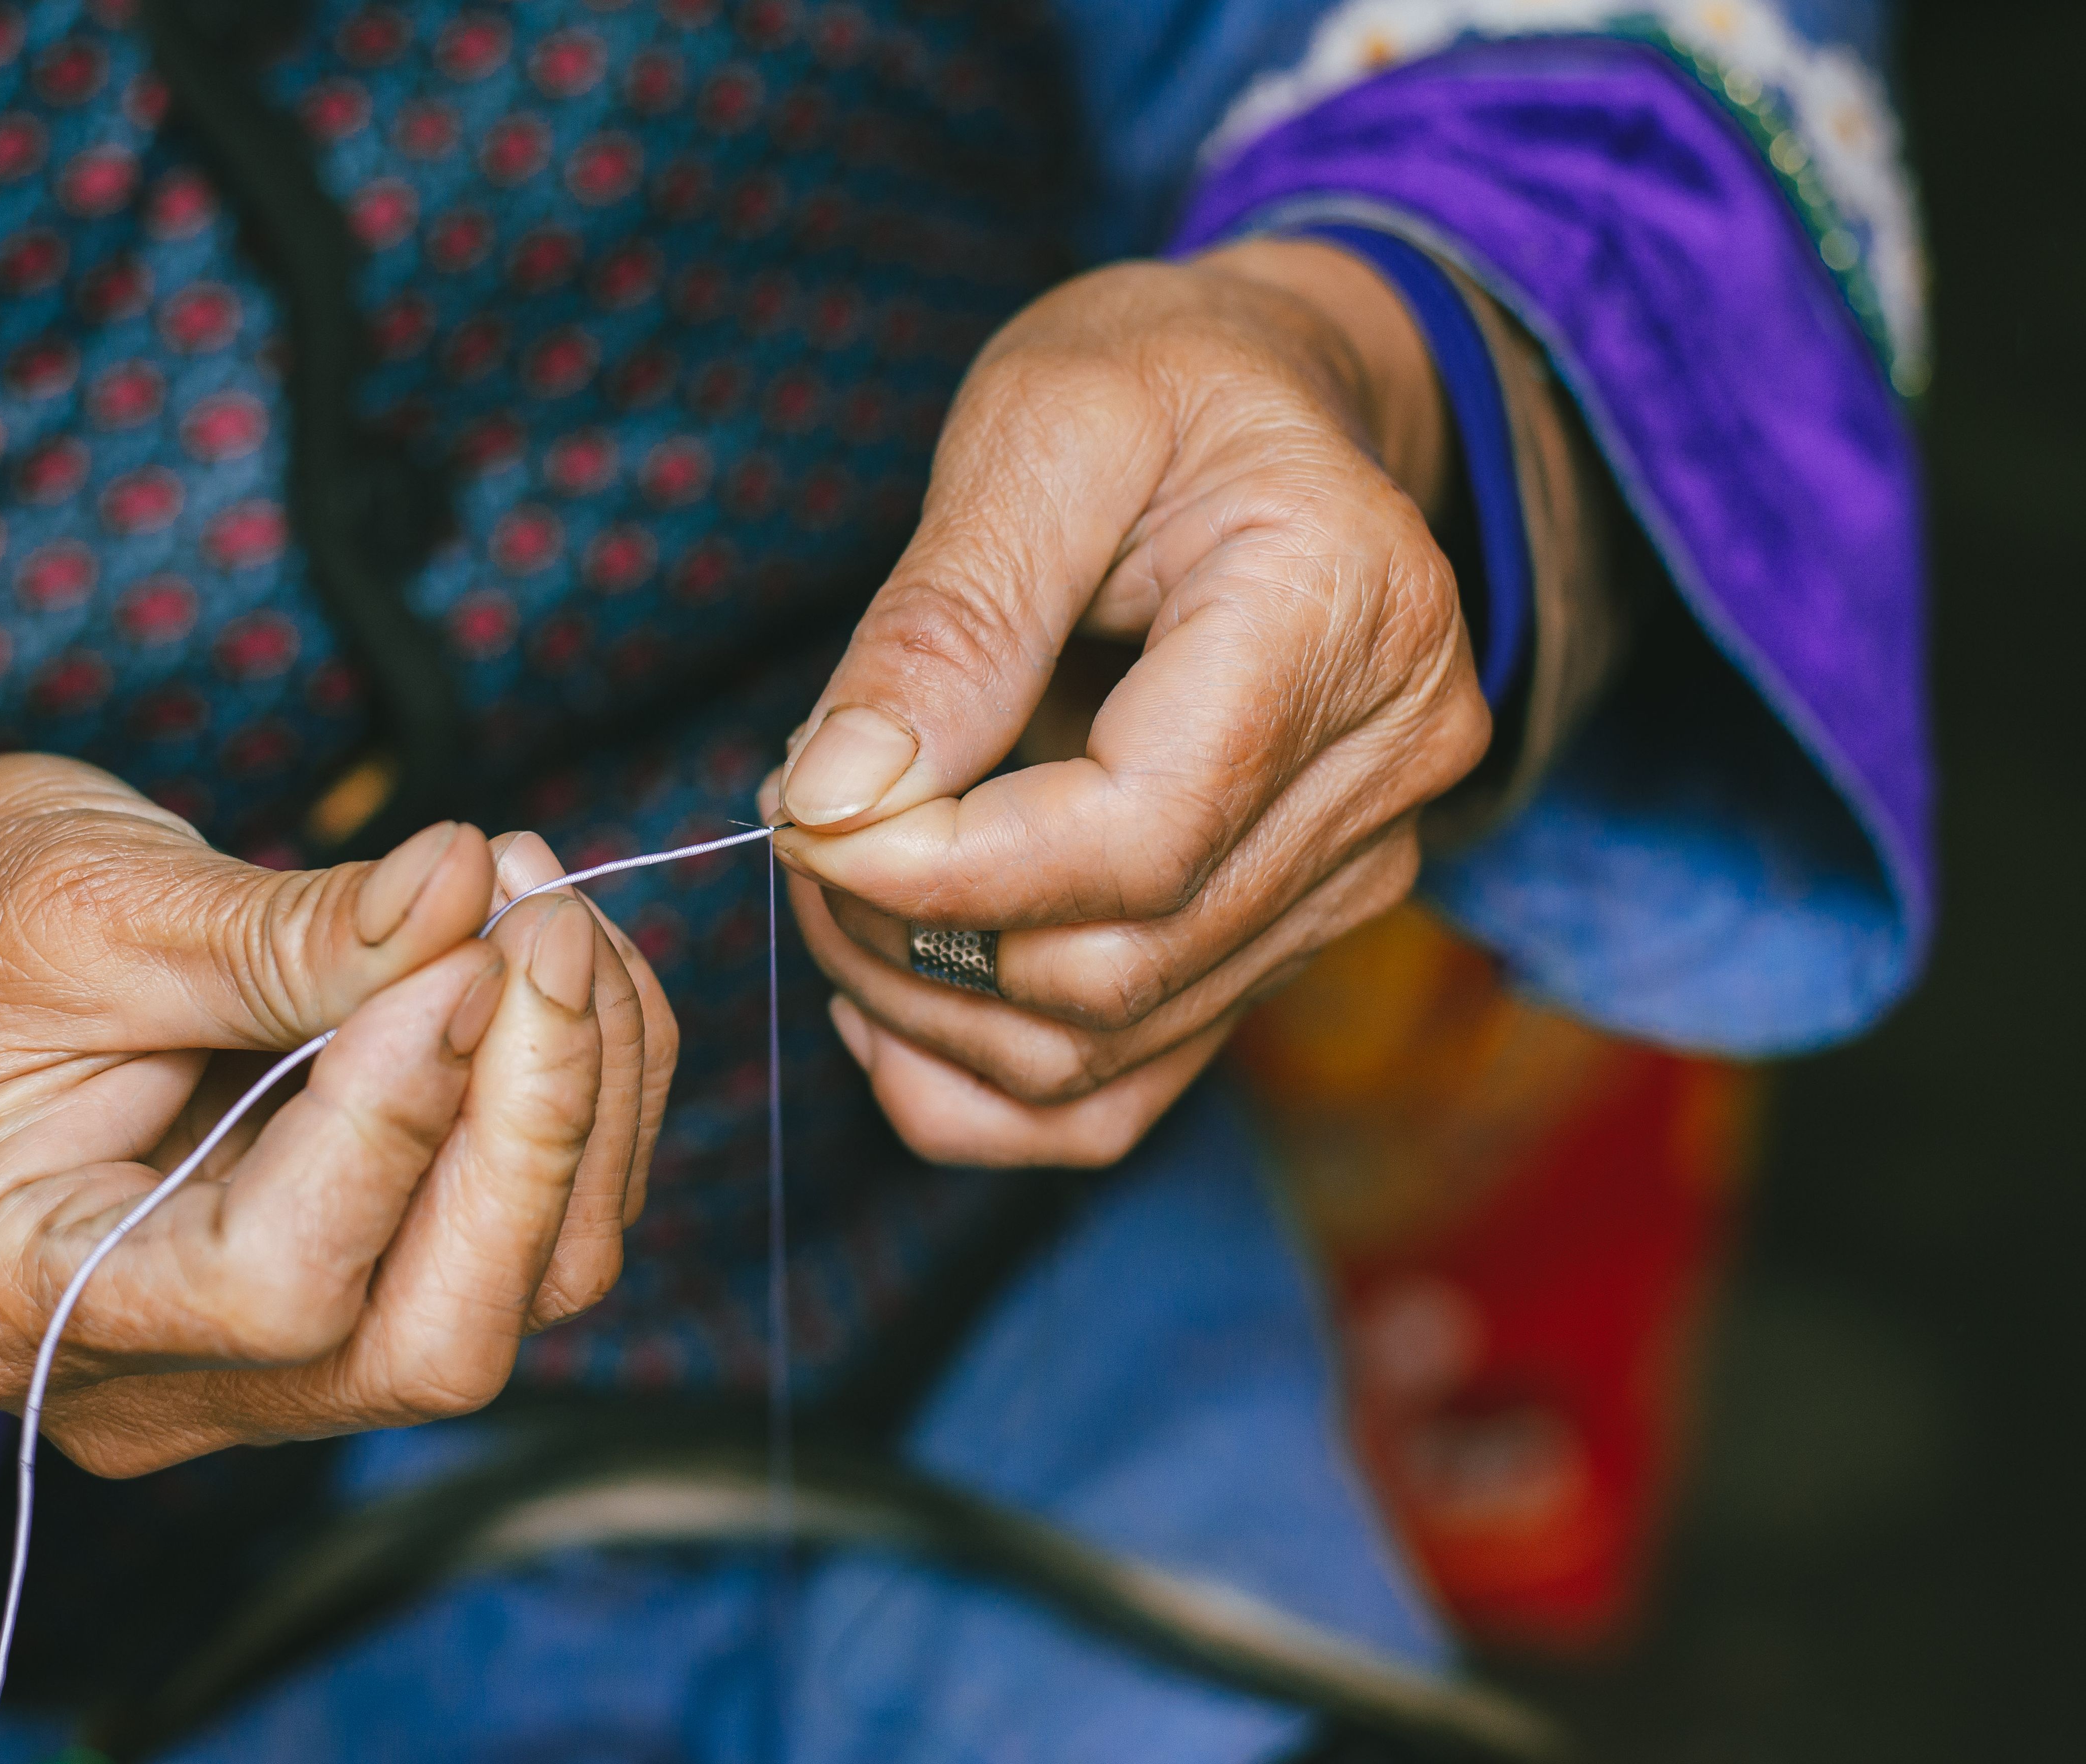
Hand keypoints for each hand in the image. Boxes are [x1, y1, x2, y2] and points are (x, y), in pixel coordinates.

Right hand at [0, 755, 667, 1473]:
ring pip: (508, 1296)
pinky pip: (517, 1244)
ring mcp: (251, 1369)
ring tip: (543, 907)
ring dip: (579, 1101)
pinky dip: (572, 1104)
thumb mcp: (93, 901)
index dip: (400, 1115)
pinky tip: (547, 963)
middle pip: (427, 1344)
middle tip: (545, 924)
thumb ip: (287, 929)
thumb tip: (473, 891)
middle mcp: (137, 1384)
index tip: (463, 941)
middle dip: (532, 1130)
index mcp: (7, 1300)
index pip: (277, 1284)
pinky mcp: (344, 1304)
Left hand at [767, 240, 1494, 1168]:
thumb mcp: (1037, 428)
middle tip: (799, 825)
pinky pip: (1126, 1093)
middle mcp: (1390, 769)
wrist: (1260, 407)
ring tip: (837, 874)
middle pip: (1119, 966)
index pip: (1138, 840)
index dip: (941, 872)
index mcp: (1352, 617)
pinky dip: (979, 1074)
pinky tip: (894, 982)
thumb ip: (943, 622)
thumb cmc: (1154, 384)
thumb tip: (837, 803)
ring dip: (925, 1002)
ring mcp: (1356, 870)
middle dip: (908, 935)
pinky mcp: (1292, 932)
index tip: (801, 811)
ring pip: (1107, 1046)